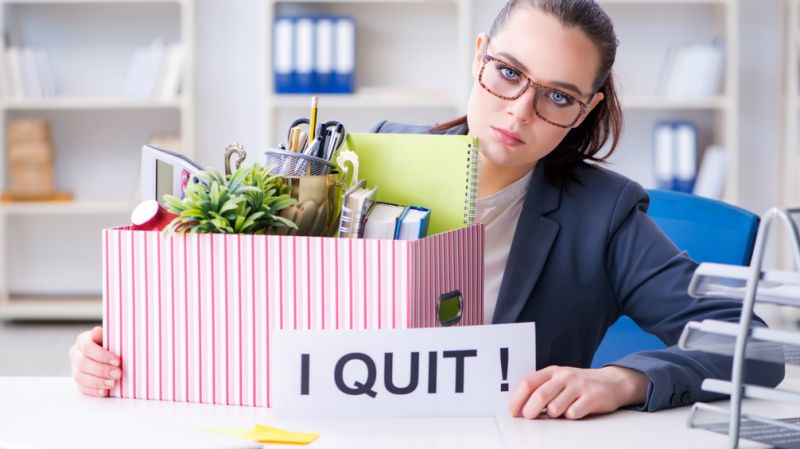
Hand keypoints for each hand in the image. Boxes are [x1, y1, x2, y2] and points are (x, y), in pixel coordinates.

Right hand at [69, 326, 120, 397]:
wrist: (110, 353)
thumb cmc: (112, 344)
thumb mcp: (110, 337)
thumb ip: (105, 335)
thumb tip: (97, 331)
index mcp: (82, 340)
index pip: (87, 347)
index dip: (102, 355)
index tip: (117, 361)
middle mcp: (76, 354)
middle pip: (83, 363)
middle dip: (102, 370)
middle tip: (118, 374)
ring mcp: (75, 368)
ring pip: (80, 377)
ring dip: (98, 382)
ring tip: (113, 383)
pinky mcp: (78, 381)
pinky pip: (82, 388)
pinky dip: (94, 391)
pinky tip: (104, 391)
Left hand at [509, 365, 648, 419]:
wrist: (612, 382)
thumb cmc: (580, 384)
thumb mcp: (559, 380)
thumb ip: (542, 388)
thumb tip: (521, 406)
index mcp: (553, 371)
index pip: (528, 382)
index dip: (517, 398)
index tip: (512, 411)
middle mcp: (565, 376)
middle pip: (540, 395)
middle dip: (530, 410)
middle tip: (529, 418)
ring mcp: (579, 386)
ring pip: (556, 407)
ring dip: (554, 415)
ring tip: (560, 412)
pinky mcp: (592, 397)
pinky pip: (573, 414)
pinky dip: (571, 417)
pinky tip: (576, 411)